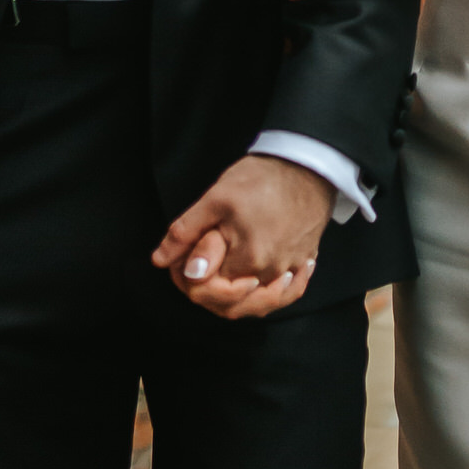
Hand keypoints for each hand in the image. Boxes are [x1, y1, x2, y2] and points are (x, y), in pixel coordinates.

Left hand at [151, 156, 333, 320]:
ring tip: (226, 274)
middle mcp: (270, 273)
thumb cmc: (262, 178)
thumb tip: (161, 260)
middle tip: (201, 262)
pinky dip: (273, 292)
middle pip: (231, 305)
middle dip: (209, 290)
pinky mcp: (305, 261)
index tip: (184, 259)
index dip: (187, 279)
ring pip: (258, 304)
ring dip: (238, 296)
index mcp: (246, 260)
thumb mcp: (215, 198)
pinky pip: (287, 293)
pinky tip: (263, 278)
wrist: (307, 164)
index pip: (205, 292)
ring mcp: (291, 269)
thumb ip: (187, 233)